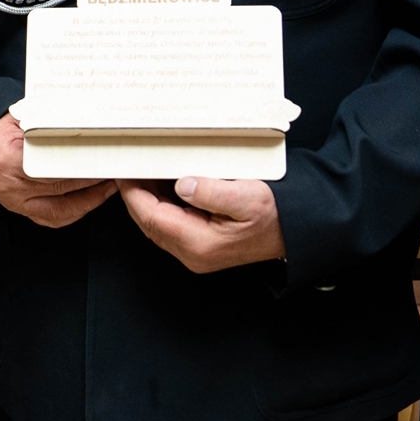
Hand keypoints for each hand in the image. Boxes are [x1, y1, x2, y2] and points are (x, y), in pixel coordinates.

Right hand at [0, 113, 114, 228]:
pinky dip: (76, 212)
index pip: (52, 166)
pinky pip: (54, 219)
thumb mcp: (23, 117)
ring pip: (62, 208)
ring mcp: (16, 202)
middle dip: (92, 179)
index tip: (101, 157)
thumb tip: (84, 121)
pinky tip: (92, 201)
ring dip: (90, 199)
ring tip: (109, 186)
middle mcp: (11, 186)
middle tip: (113, 168)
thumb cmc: (4, 130)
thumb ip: (49, 123)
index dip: (80, 165)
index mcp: (8, 159)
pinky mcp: (22, 211)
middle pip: (61, 187)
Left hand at [119, 176, 285, 273]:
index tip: (126, 172)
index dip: (134, 194)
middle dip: (135, 195)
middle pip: (149, 222)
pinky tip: (161, 185)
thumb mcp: (248, 197)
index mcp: (199, 244)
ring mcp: (194, 253)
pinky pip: (169, 224)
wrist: (294, 230)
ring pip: (157, 224)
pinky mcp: (198, 246)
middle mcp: (192, 254)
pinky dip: (161, 204)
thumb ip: (212, 192)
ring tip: (143, 172)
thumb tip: (182, 185)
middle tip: (130, 167)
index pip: (152, 217)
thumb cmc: (275, 215)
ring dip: (147, 199)